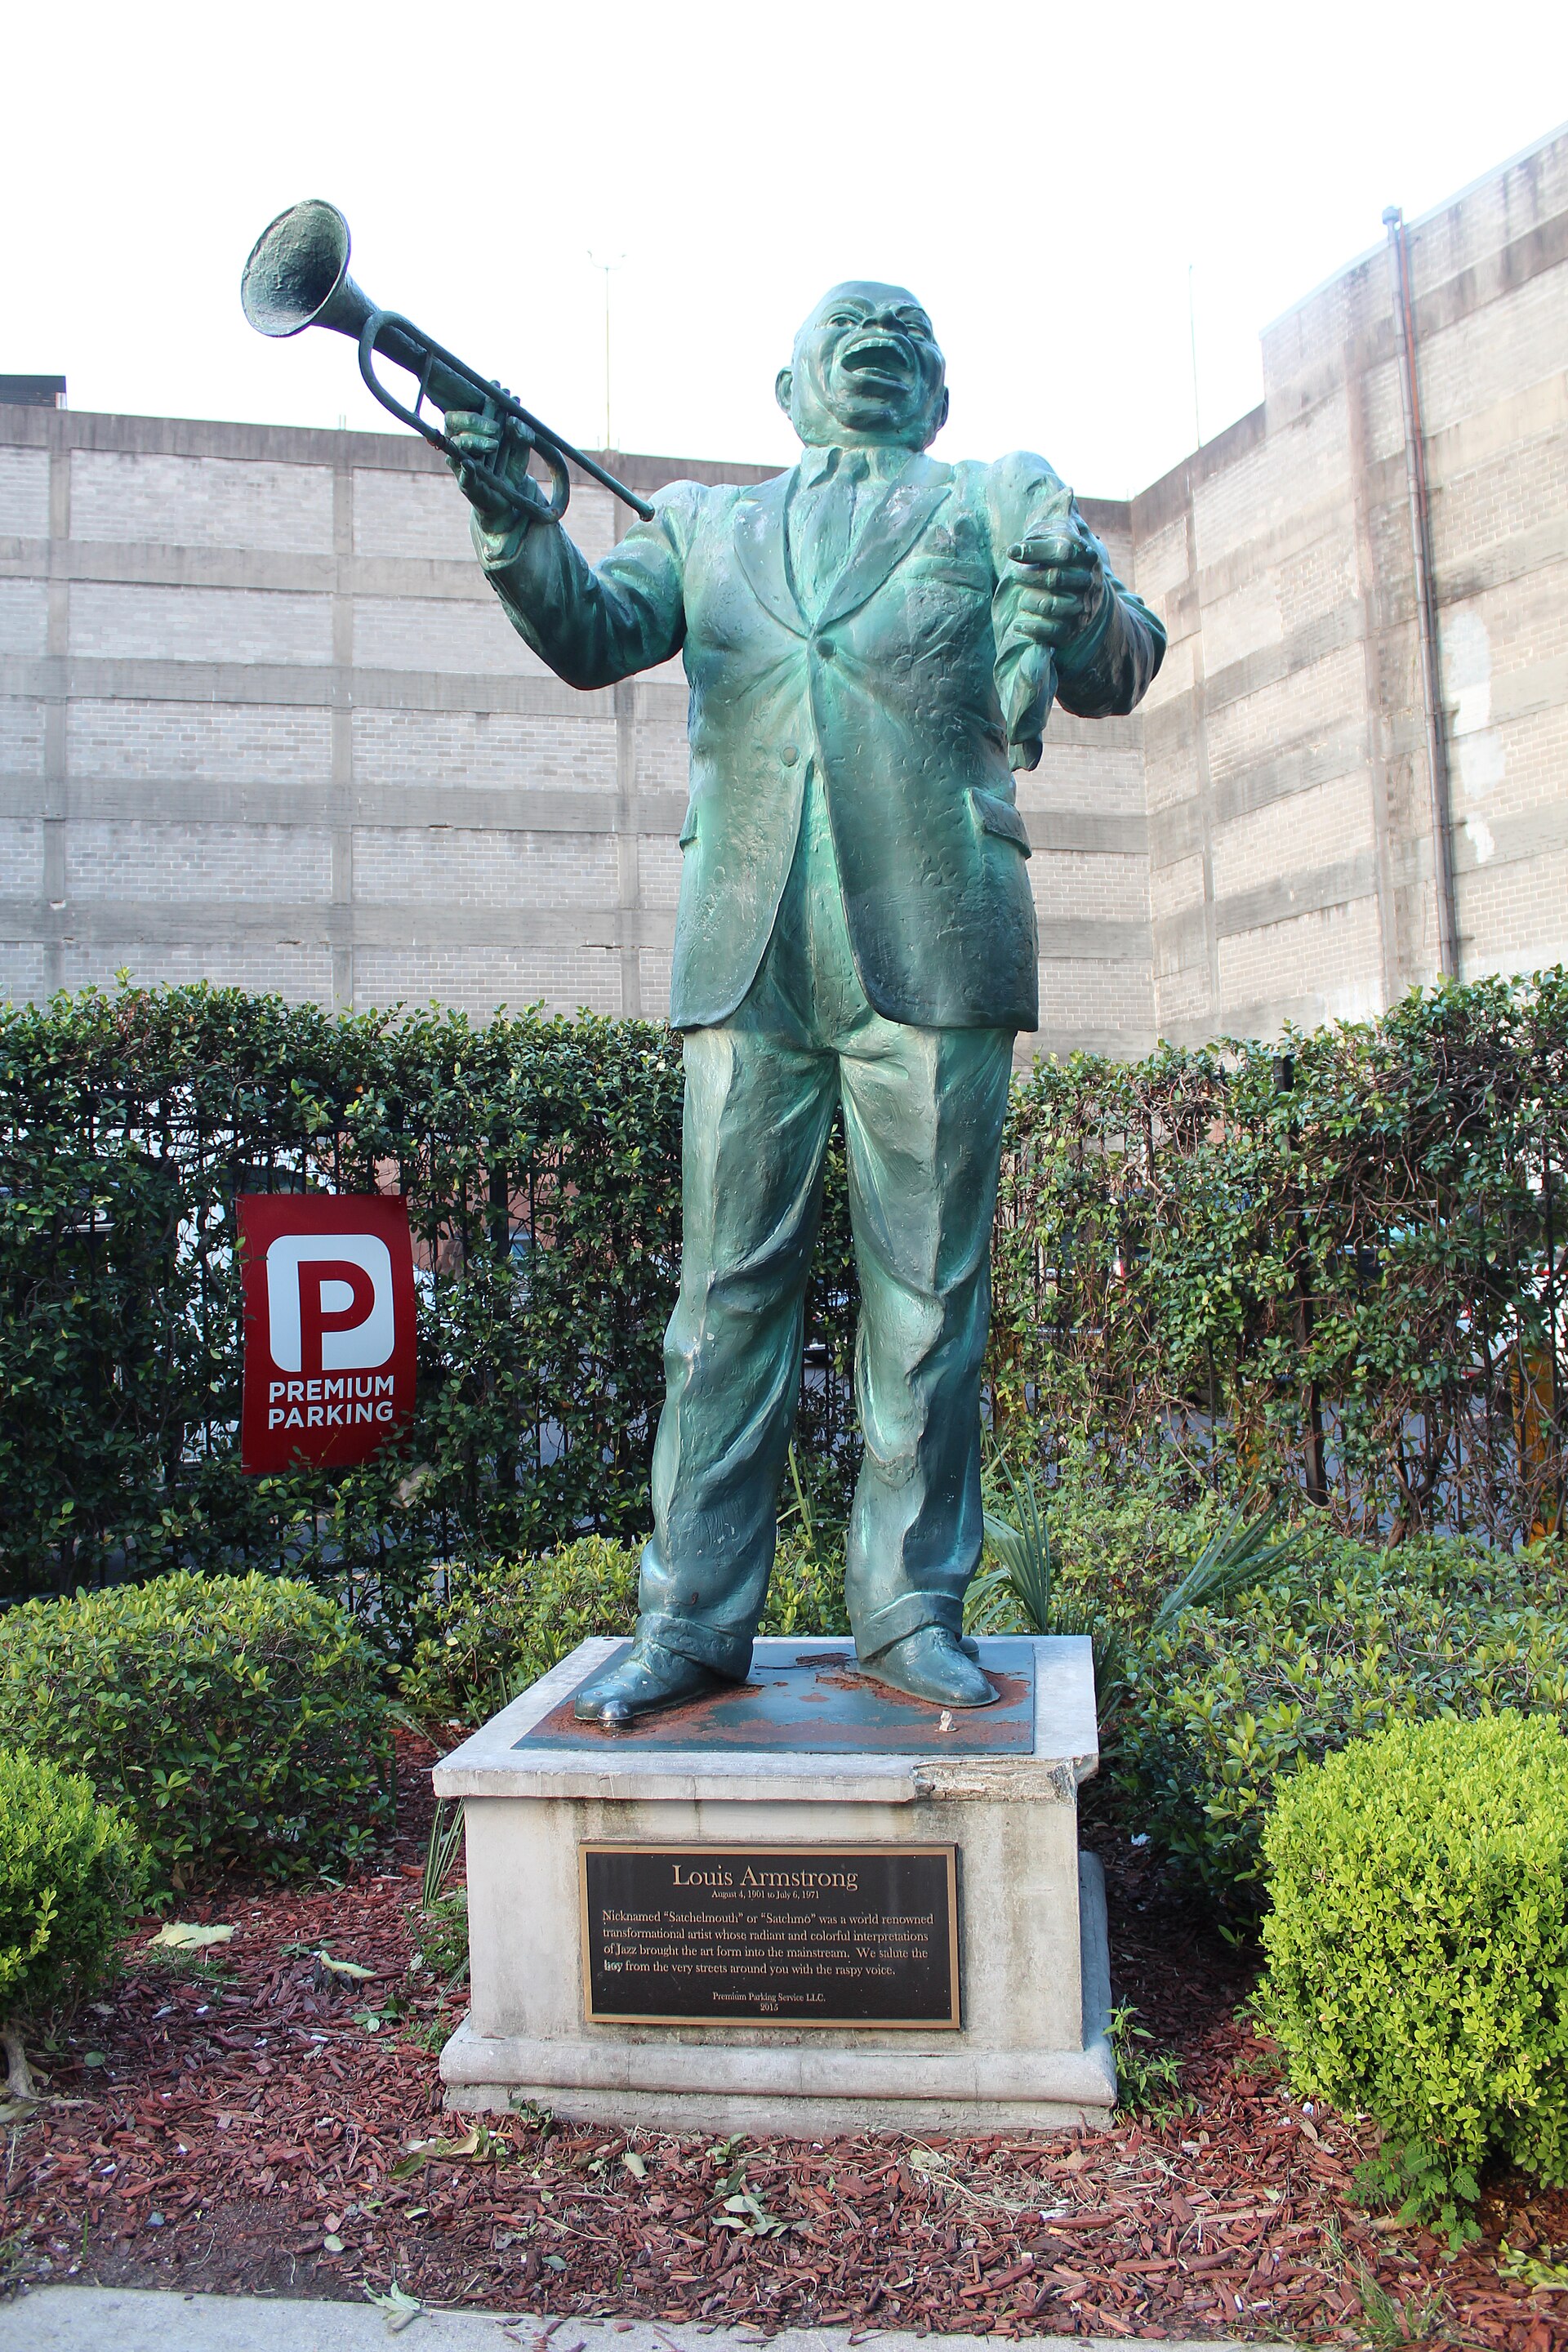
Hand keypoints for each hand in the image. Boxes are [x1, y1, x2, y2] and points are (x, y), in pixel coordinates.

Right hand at [444, 407, 549, 526]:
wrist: (508, 498)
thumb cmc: (509, 466)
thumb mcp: (521, 446)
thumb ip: (523, 432)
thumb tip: (515, 420)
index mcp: (470, 429)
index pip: (466, 406)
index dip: (480, 396)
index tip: (499, 391)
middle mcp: (459, 442)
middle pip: (453, 420)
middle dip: (475, 420)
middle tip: (497, 426)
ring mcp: (460, 462)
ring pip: (458, 445)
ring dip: (476, 442)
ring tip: (495, 444)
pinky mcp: (466, 484)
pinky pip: (462, 476)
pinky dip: (466, 470)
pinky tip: (470, 465)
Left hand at [1006, 518, 1106, 653]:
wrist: (1090, 602)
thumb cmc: (1067, 564)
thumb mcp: (1066, 538)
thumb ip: (1062, 516)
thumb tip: (1067, 492)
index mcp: (1086, 556)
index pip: (1062, 551)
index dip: (1036, 549)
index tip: (1012, 550)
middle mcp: (1088, 582)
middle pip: (1055, 579)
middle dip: (1030, 577)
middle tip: (1015, 575)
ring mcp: (1082, 607)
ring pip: (1052, 606)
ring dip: (1030, 602)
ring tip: (1021, 598)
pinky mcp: (1072, 630)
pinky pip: (1051, 632)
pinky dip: (1032, 629)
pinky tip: (1019, 625)